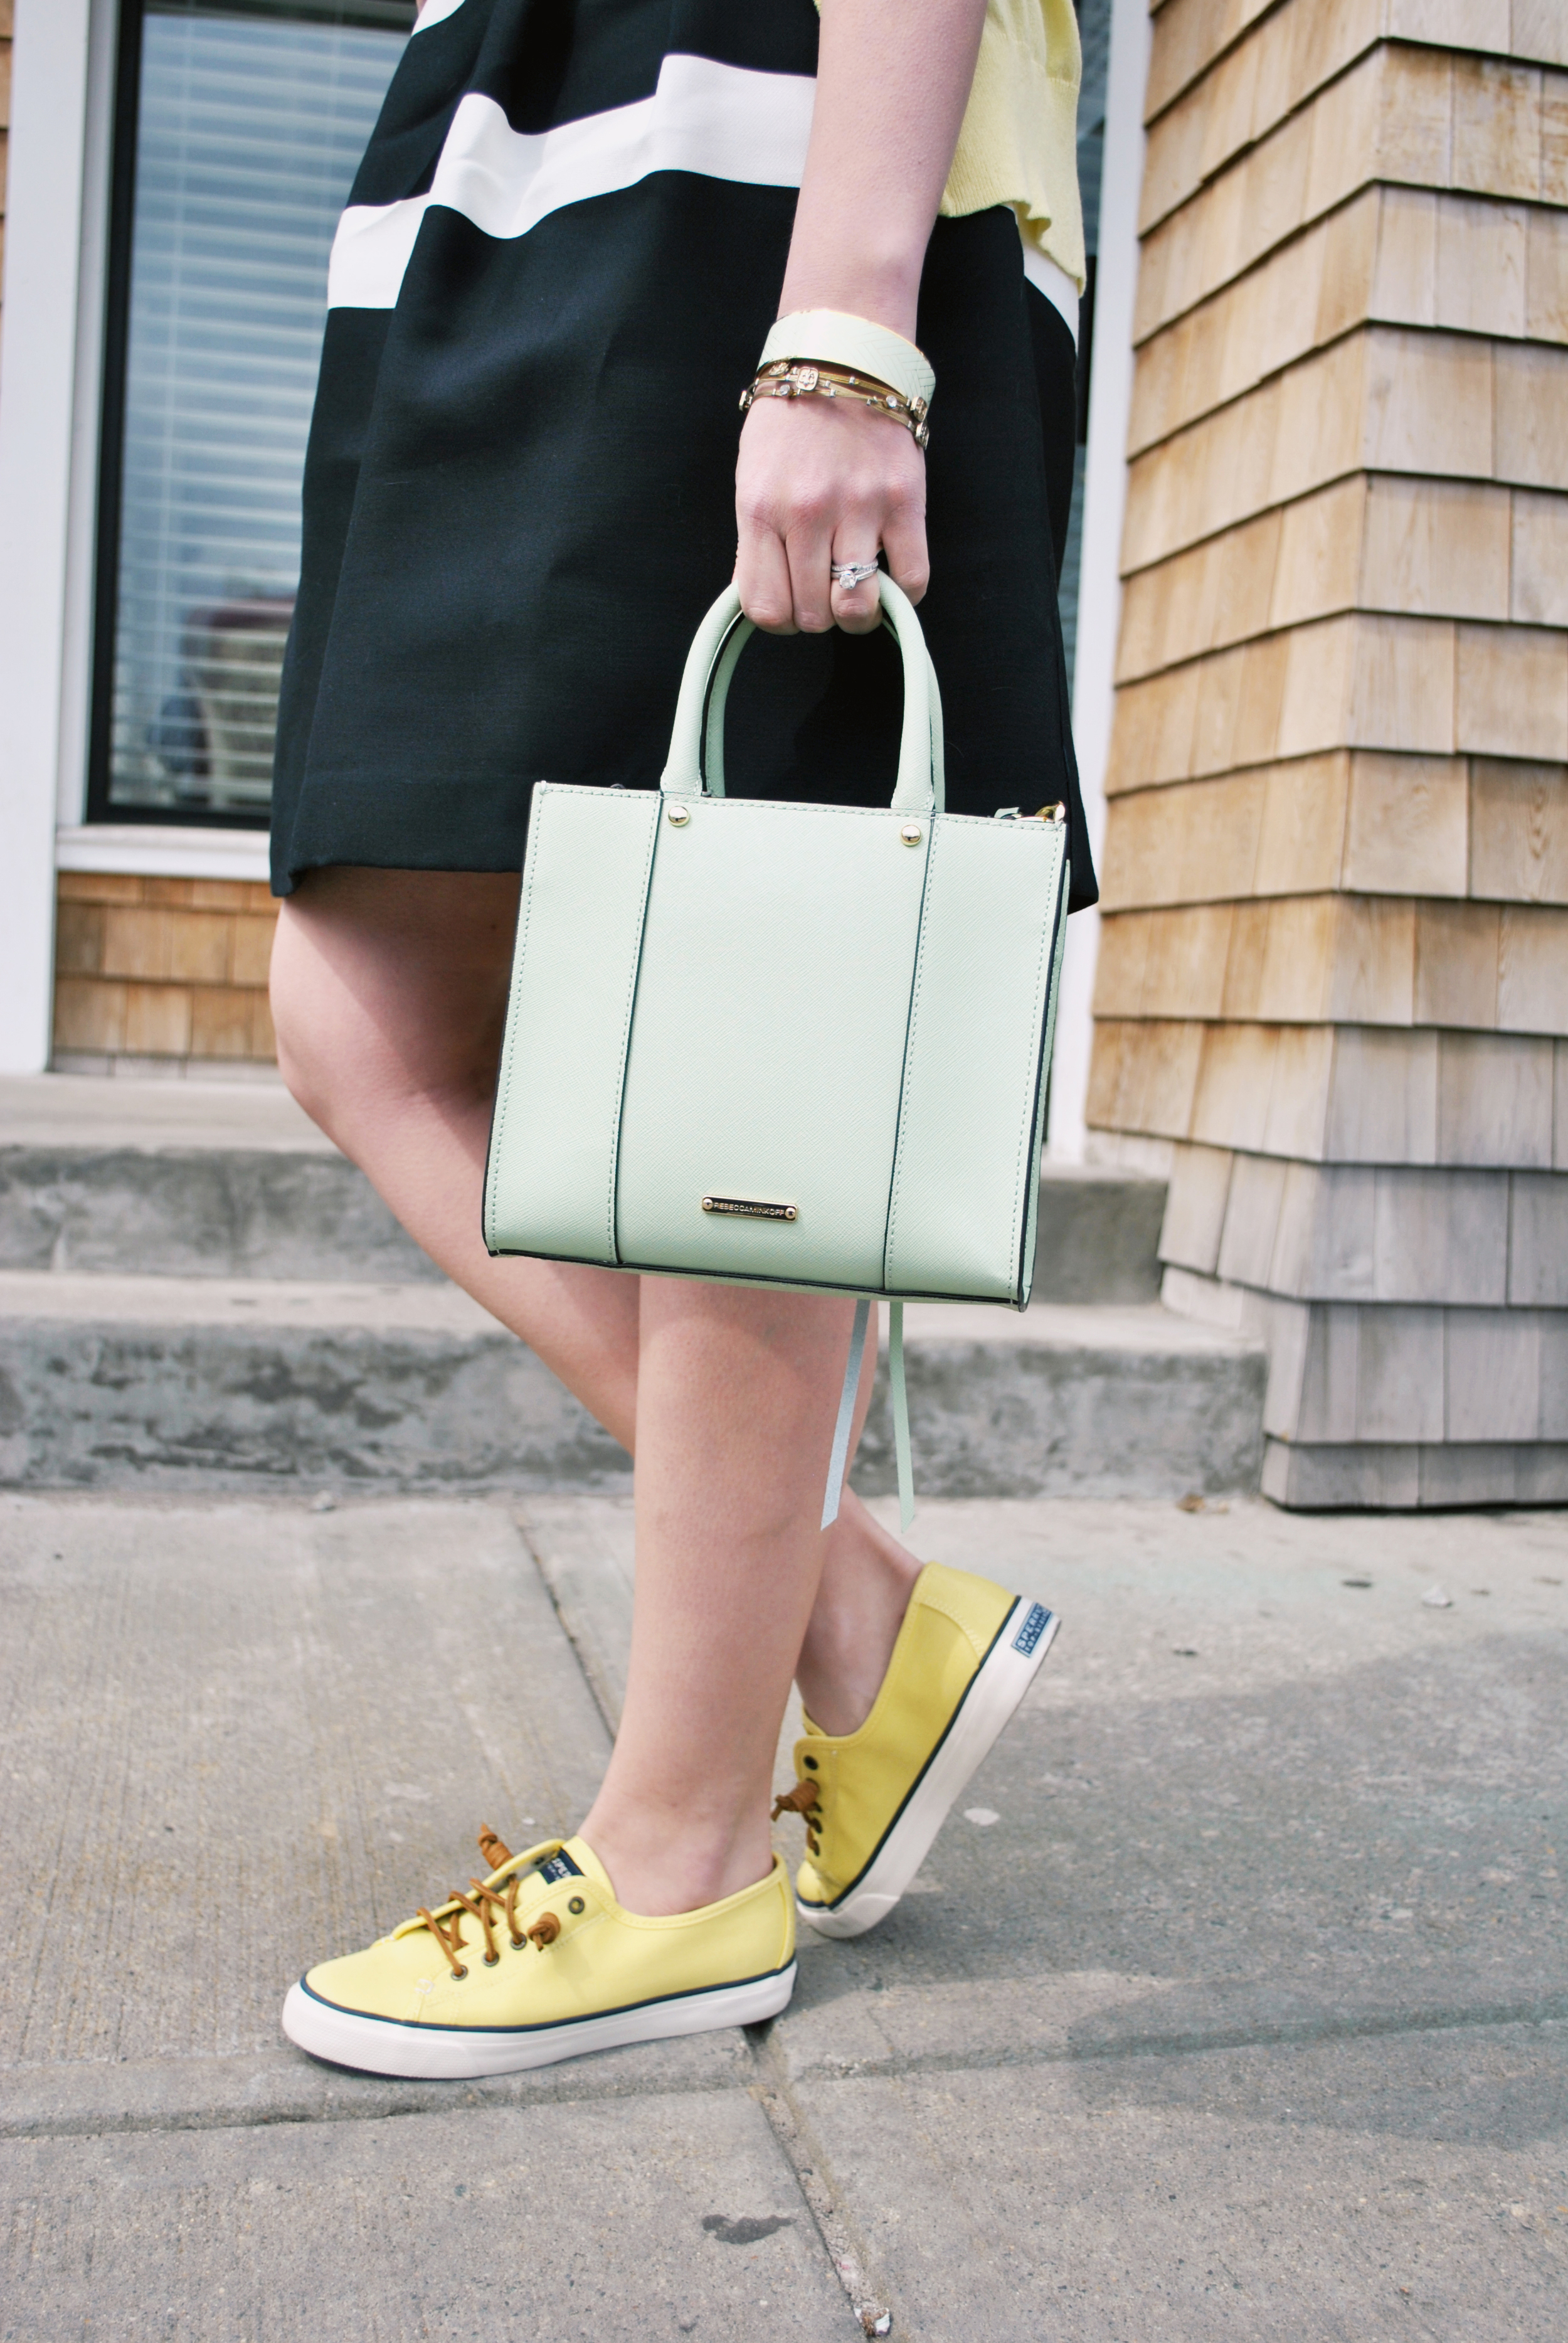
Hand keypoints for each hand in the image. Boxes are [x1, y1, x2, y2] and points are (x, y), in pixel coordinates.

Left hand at [733, 392, 927, 636]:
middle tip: (823, 588)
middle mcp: (807, 513)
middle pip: (812, 615)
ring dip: (856, 612)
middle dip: (818, 614)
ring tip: (855, 588)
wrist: (841, 363)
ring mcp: (859, 508)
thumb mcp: (752, 480)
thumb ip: (758, 541)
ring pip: (857, 608)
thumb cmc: (791, 425)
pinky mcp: (905, 501)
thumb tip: (774, 599)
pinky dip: (901, 593)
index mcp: (761, 509)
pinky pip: (912, 580)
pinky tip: (889, 574)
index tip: (790, 602)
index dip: (780, 619)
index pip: (765, 607)